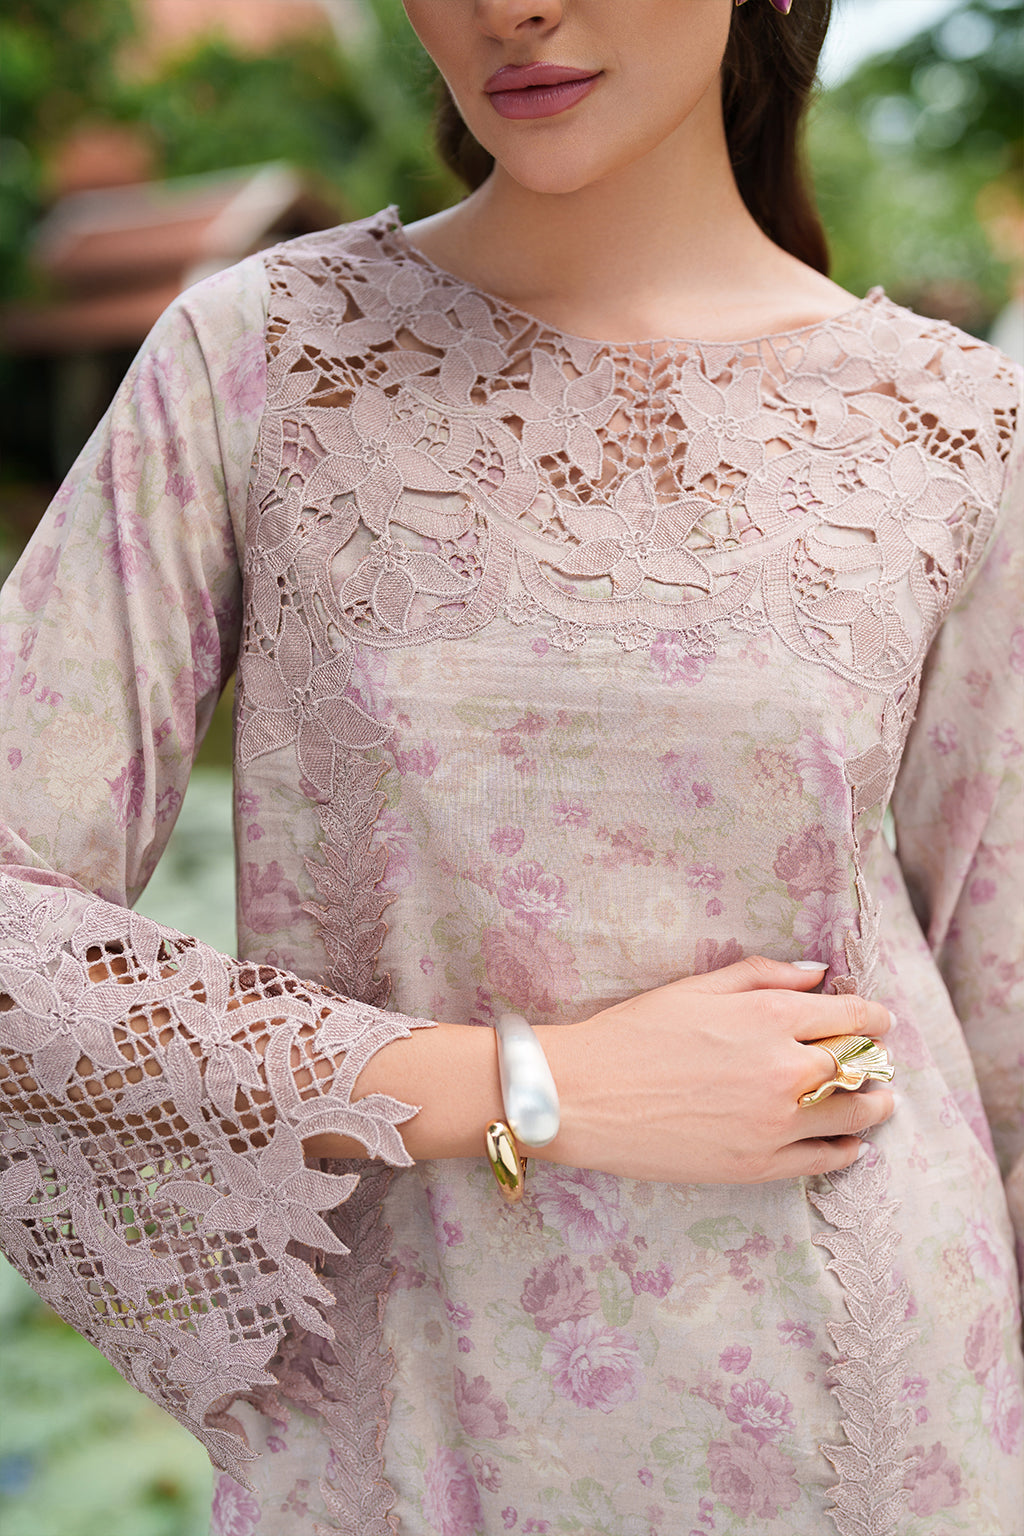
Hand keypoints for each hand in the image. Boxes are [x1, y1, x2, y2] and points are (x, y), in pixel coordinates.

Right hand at [535, 955, 894, 1184]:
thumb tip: (818, 974)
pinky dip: (846, 1150)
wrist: (585, 1095)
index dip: (873, 1016)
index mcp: (770, 1017)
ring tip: (880, 1104)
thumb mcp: (698, 987)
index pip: (849, 1015)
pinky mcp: (757, 1164)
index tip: (881, 1019)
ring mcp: (774, 1122)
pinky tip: (850, 1145)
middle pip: (858, 1065)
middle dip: (875, 1061)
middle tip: (879, 1062)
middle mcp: (784, 1070)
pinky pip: (822, 1160)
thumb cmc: (633, 1032)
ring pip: (851, 1115)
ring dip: (874, 1107)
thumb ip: (763, 975)